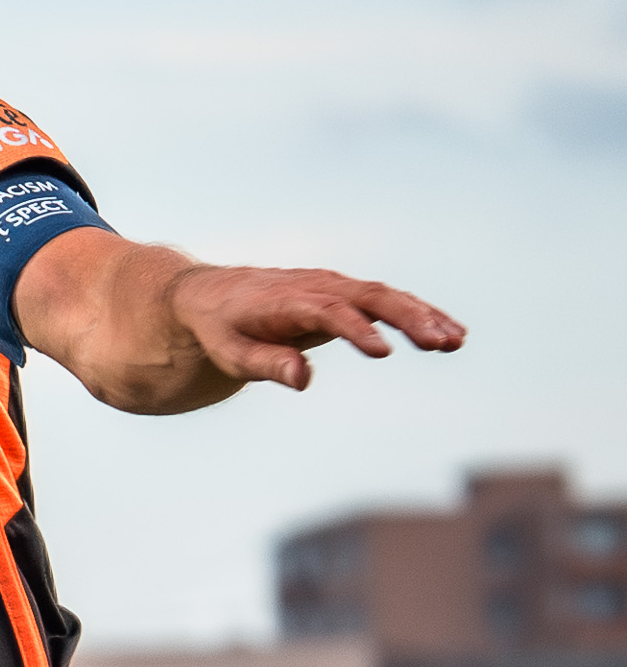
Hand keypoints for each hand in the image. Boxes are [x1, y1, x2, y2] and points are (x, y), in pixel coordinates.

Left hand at [166, 262, 465, 392]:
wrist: (211, 297)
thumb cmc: (220, 331)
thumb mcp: (231, 354)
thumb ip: (266, 364)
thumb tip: (305, 379)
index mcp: (286, 301)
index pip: (328, 311)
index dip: (356, 329)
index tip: (383, 352)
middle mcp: (316, 287)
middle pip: (370, 297)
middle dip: (408, 317)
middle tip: (441, 342)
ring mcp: (334, 287)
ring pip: (385, 296)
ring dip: (422, 316)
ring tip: (455, 341)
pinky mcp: (344, 295)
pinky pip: (386, 301)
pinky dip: (417, 314)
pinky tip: (447, 335)